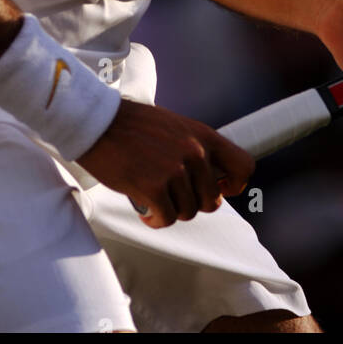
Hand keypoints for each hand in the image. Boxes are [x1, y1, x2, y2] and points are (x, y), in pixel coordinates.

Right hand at [77, 99, 254, 227]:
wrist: (99, 123)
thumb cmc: (133, 125)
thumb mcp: (176, 127)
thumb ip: (195, 148)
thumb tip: (209, 177)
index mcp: (203, 135)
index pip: (243, 166)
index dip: (234, 185)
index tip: (218, 189)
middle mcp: (195, 152)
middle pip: (211, 200)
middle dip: (192, 203)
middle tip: (172, 195)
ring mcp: (175, 170)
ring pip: (188, 212)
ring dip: (170, 210)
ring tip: (154, 199)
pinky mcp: (154, 187)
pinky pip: (167, 218)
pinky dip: (156, 219)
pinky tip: (145, 209)